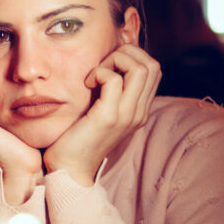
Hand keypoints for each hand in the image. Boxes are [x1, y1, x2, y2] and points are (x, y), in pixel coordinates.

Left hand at [43, 44, 160, 184]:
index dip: (132, 58)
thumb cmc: (77, 139)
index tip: (107, 67)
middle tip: (101, 67)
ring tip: (96, 74)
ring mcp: (127, 115)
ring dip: (115, 61)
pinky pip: (114, 80)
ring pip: (141, 68)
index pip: (154, 70)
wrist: (69, 169)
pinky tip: (87, 84)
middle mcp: (139, 112)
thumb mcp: (101, 112)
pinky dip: (100, 73)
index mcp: (139, 110)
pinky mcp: (109, 117)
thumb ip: (111, 94)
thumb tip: (107, 67)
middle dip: (126, 54)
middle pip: (152, 65)